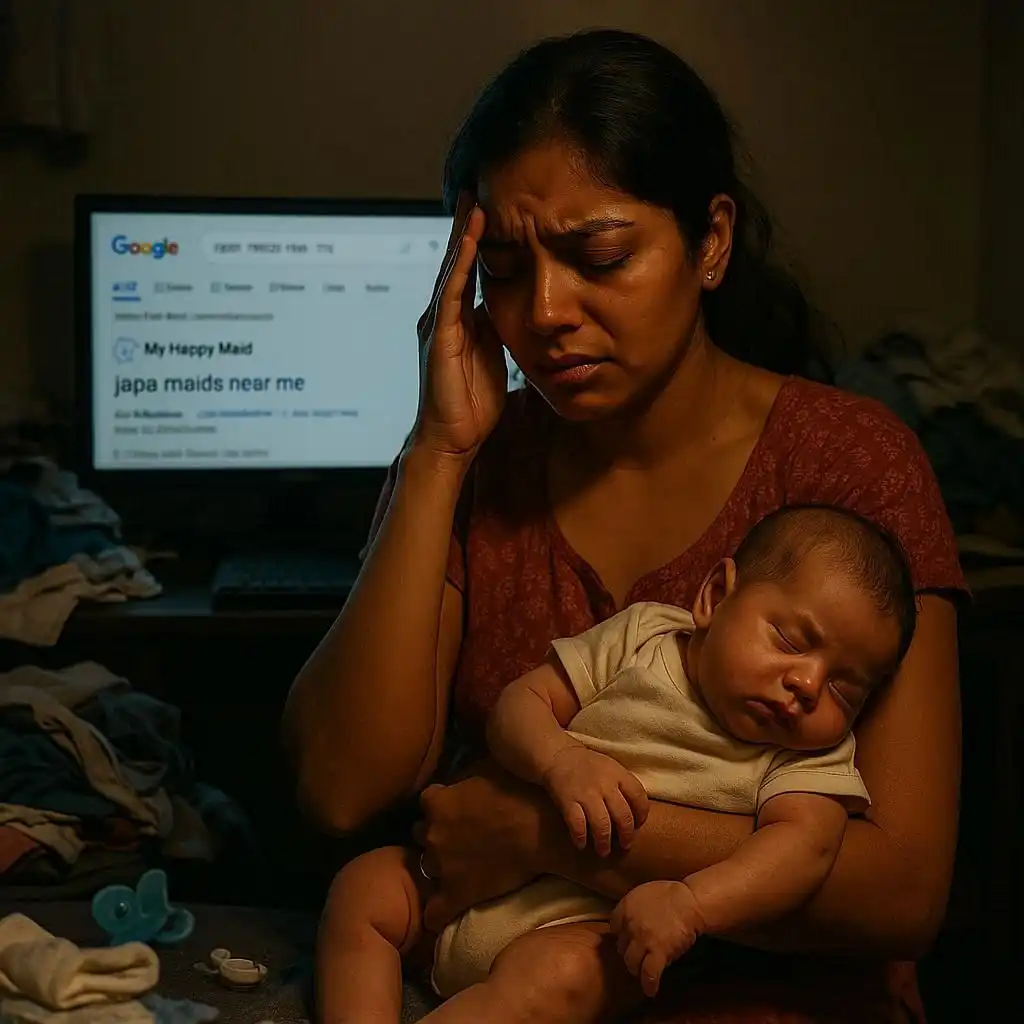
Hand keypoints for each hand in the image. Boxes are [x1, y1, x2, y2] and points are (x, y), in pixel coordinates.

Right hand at [413, 194, 507, 461]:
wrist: (453, 438)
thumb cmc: (473, 402)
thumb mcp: (493, 353)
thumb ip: (497, 326)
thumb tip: (513, 302)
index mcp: (459, 318)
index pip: (469, 268)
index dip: (478, 238)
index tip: (490, 205)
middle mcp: (444, 315)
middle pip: (455, 260)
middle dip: (465, 224)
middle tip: (474, 186)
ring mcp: (439, 324)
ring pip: (451, 269)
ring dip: (462, 235)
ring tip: (472, 202)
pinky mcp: (440, 337)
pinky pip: (451, 293)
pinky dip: (460, 264)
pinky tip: (469, 241)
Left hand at [416, 766, 548, 930]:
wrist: (540, 830)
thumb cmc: (520, 794)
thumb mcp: (486, 770)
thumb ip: (465, 778)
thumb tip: (461, 779)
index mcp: (437, 802)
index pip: (427, 802)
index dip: (441, 805)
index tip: (456, 810)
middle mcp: (432, 833)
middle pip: (422, 835)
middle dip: (438, 836)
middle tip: (461, 839)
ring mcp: (441, 866)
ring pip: (426, 869)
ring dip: (440, 868)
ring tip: (461, 869)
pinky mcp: (455, 894)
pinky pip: (434, 913)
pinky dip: (438, 913)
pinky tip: (447, 910)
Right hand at [542, 745, 648, 856]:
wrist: (559, 755)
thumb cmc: (589, 766)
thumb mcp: (611, 768)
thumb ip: (624, 787)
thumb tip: (637, 815)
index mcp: (618, 774)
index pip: (639, 797)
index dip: (641, 815)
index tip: (638, 826)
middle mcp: (605, 784)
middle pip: (623, 816)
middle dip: (626, 835)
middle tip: (625, 846)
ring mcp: (586, 793)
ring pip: (602, 824)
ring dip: (604, 842)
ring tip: (603, 851)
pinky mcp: (567, 800)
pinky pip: (577, 824)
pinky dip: (580, 837)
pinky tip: (581, 844)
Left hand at [610, 881, 705, 997]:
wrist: (689, 901)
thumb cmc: (670, 894)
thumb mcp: (643, 894)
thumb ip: (631, 908)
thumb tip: (626, 923)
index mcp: (625, 907)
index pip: (614, 928)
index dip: (621, 935)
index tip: (627, 940)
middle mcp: (629, 924)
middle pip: (621, 947)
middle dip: (628, 952)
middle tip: (637, 957)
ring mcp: (643, 940)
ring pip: (631, 962)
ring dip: (636, 968)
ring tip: (642, 972)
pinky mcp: (658, 952)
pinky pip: (649, 973)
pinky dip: (649, 984)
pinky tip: (650, 991)